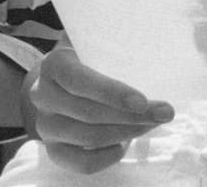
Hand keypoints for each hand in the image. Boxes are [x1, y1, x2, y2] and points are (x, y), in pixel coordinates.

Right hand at [23, 43, 173, 173]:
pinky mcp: (54, 149)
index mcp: (53, 65)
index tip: (142, 101)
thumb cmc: (89, 61)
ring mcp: (45, 125)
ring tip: (150, 123)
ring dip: (127, 132)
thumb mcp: (95, 45)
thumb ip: (113, 44)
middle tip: (165, 112)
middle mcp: (42, 95)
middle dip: (132, 116)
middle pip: (88, 113)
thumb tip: (152, 45)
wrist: (63, 83)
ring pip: (89, 138)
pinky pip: (83, 162)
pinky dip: (109, 156)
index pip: (78, 80)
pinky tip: (125, 143)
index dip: (110, 92)